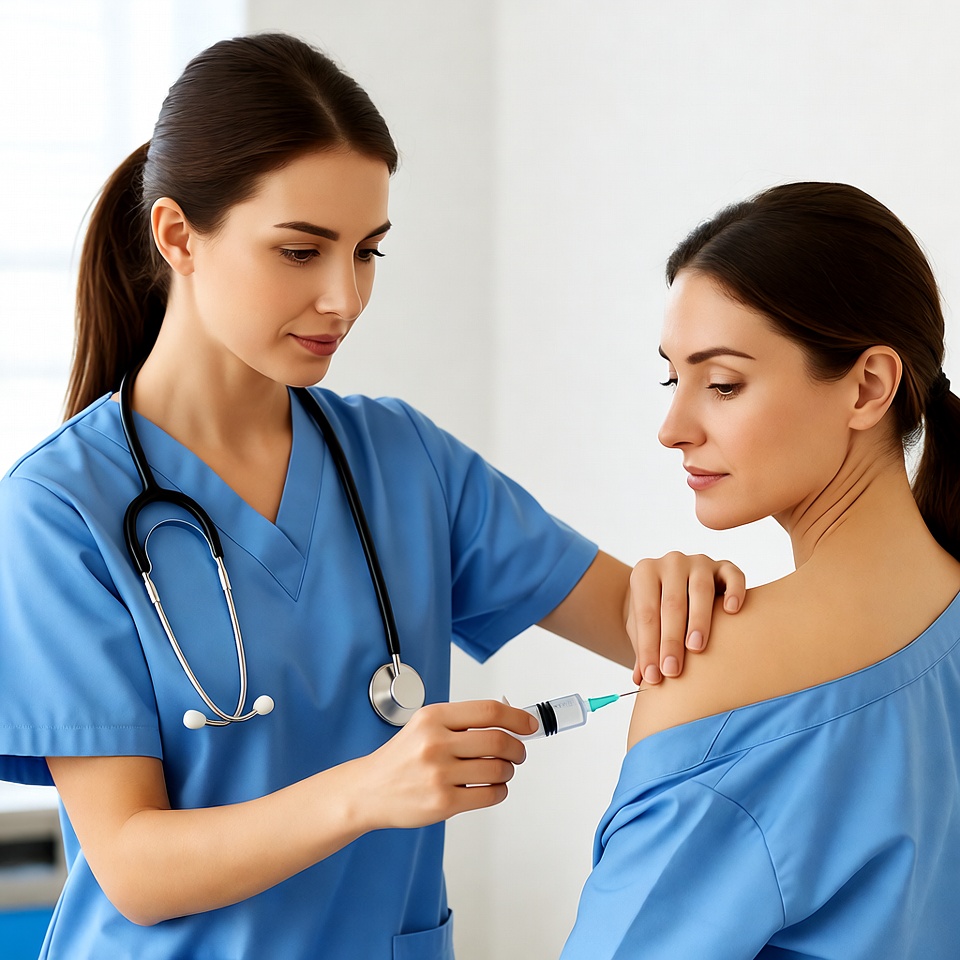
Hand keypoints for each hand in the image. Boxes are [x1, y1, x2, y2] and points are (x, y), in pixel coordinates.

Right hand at [356, 700, 537, 829]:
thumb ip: (461, 721)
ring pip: (498, 769)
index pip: (489, 712)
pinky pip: (490, 794)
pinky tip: (492, 787)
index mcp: (433, 717)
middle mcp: (436, 743)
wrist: (368, 790)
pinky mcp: (443, 802)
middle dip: (517, 748)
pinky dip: (500, 791)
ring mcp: (439, 774)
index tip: (529, 724)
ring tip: (500, 771)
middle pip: (499, 741)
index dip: (517, 717)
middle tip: (518, 753)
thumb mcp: (425, 725)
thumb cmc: (401, 757)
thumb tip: (508, 721)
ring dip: (508, 771)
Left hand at [626, 552, 745, 685]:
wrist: (673, 585)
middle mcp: (671, 563)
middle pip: (672, 603)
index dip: (648, 647)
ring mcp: (698, 562)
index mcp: (645, 573)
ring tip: (696, 648)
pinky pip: (733, 575)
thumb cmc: (657, 611)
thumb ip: (643, 648)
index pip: (646, 614)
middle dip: (671, 640)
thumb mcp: (642, 626)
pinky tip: (731, 611)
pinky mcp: (723, 567)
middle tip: (673, 670)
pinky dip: (734, 591)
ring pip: (701, 589)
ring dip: (698, 620)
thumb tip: (642, 678)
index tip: (653, 676)